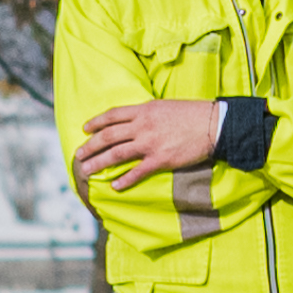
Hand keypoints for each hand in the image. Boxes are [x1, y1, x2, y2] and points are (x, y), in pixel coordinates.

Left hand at [71, 91, 232, 183]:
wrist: (213, 124)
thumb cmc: (192, 114)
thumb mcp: (165, 106)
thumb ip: (147, 113)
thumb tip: (134, 120)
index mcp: (143, 110)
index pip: (112, 115)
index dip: (96, 122)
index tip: (84, 129)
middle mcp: (142, 126)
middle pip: (108, 136)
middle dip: (90, 146)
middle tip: (78, 155)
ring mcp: (150, 144)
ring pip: (116, 154)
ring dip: (98, 163)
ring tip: (86, 170)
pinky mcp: (160, 160)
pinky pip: (137, 172)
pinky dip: (123, 179)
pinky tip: (114, 186)